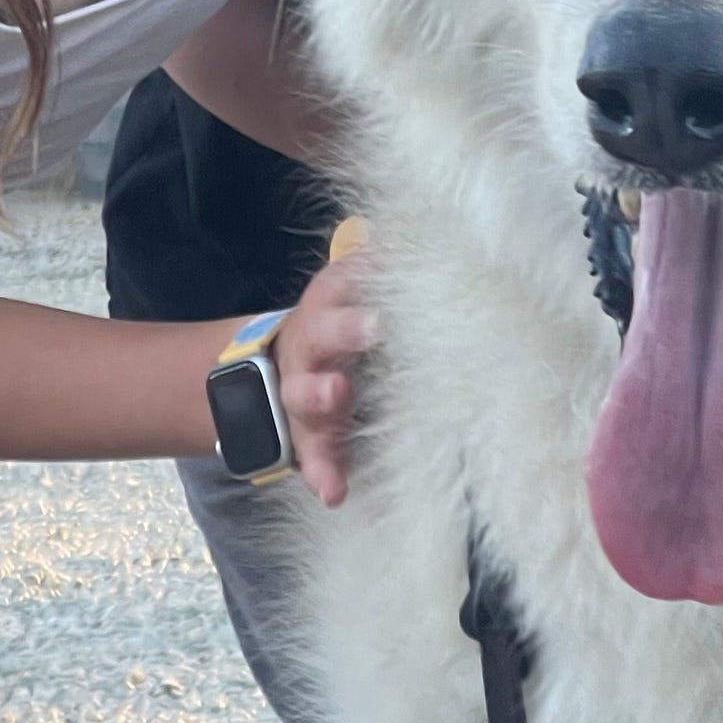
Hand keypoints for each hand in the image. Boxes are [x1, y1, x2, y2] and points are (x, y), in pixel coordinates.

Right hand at [273, 253, 376, 506]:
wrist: (281, 373)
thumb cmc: (345, 327)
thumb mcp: (358, 293)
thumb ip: (389, 269)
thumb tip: (442, 231)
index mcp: (331, 302)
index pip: (344, 283)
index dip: (364, 277)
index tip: (393, 277)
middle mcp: (313, 343)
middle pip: (324, 332)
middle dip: (346, 329)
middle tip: (374, 326)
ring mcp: (304, 393)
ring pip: (306, 394)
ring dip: (323, 395)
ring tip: (339, 396)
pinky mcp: (307, 438)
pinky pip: (312, 456)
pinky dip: (322, 472)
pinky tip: (334, 491)